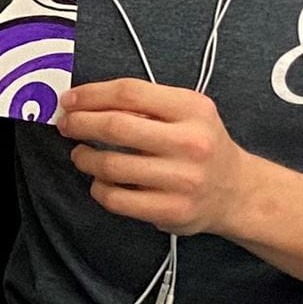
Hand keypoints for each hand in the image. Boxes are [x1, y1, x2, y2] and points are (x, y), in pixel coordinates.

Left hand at [58, 79, 253, 236]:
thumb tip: (85, 102)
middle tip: (66, 125)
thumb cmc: (201, 144)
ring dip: (85, 158)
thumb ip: (146, 104)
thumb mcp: (187, 112)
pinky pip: (116, 199)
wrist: (236, 191)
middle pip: (116, 127)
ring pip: (111, 166)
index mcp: (193, 109)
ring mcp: (182, 180)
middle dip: (80, 124)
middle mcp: (190, 143)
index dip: (91, 95)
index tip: (69, 100)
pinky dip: (98, 188)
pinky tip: (100, 181)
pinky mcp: (171, 211)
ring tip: (81, 154)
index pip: (129, 93)